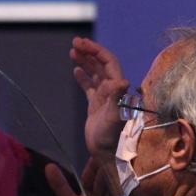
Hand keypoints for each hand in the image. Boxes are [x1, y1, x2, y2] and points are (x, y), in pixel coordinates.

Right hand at [70, 37, 129, 156]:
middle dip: (89, 52)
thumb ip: (117, 99)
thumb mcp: (113, 116)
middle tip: (75, 42)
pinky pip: (89, 86)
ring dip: (85, 61)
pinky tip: (76, 70)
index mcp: (117, 88)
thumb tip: (122, 82)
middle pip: (101, 64)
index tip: (82, 44)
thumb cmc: (110, 136)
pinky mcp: (96, 105)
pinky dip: (83, 76)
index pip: (108, 62)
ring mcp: (104, 97)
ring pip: (95, 73)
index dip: (96, 51)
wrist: (105, 152)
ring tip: (73, 51)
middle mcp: (112, 90)